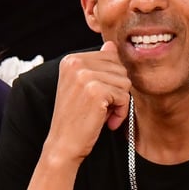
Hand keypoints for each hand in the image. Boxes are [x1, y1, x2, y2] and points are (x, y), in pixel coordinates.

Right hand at [47, 41, 130, 163]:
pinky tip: (107, 122)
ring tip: (103, 115)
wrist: (63, 145)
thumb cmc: (75, 119)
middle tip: (101, 109)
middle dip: (116, 91)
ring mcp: (85, 76)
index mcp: (71, 60)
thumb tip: (110, 44)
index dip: (110, 82)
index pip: (110, 58)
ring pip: (125, 82)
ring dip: (119, 103)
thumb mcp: (83, 88)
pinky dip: (121, 113)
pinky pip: (125, 96)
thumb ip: (97, 65)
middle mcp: (75, 63)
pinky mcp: (96, 91)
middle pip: (119, 69)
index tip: (97, 98)